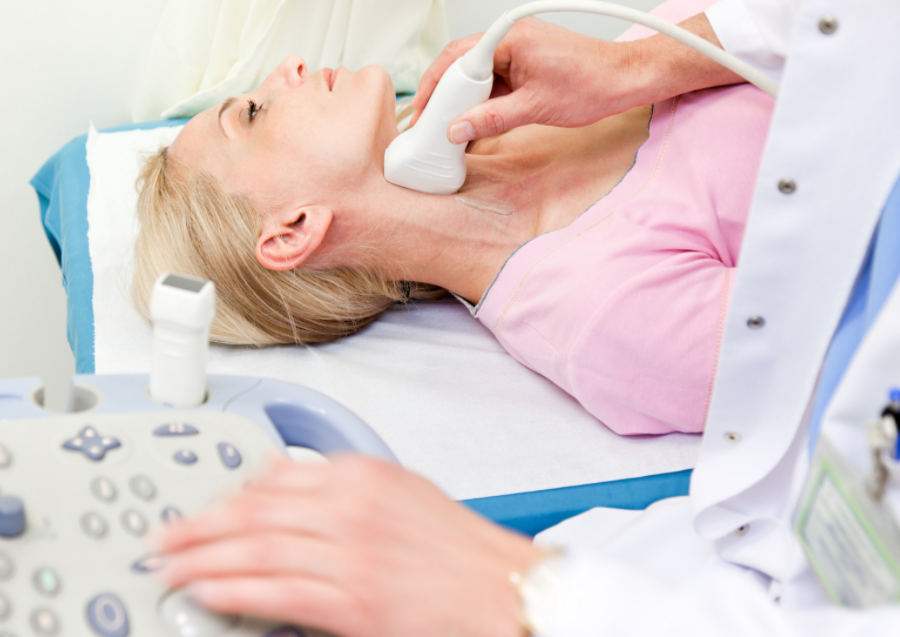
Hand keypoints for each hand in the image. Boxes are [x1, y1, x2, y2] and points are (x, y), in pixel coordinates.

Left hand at [154, 455, 543, 636]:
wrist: (498, 587)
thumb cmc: (454, 546)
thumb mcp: (399, 490)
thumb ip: (337, 480)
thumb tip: (280, 476)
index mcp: (362, 476)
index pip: (274, 480)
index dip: (226, 497)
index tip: (202, 508)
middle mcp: (351, 509)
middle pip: (255, 514)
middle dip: (201, 526)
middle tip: (166, 538)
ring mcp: (350, 555)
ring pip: (258, 552)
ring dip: (205, 559)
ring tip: (172, 566)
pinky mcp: (352, 602)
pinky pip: (280, 593)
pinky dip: (238, 591)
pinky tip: (209, 591)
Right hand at [412, 14, 740, 144]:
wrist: (624, 80)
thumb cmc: (592, 84)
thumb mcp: (535, 108)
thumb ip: (492, 119)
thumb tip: (458, 129)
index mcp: (510, 39)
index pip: (456, 59)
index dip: (434, 88)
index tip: (422, 112)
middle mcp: (510, 39)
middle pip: (461, 65)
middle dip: (443, 96)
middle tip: (429, 123)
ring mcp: (517, 51)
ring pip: (476, 76)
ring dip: (462, 101)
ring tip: (448, 127)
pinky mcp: (525, 65)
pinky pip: (494, 82)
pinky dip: (482, 102)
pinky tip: (474, 123)